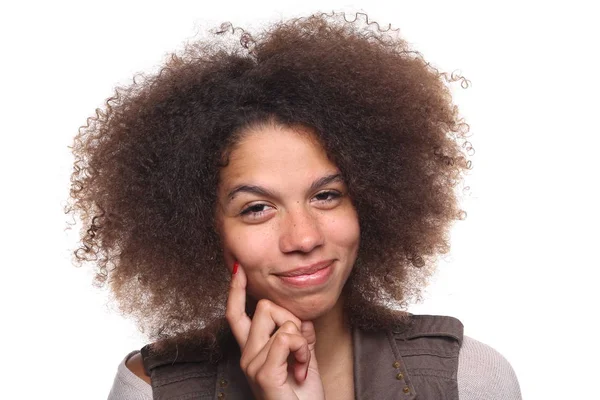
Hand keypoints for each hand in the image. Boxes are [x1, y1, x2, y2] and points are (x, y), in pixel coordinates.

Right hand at [225, 262, 324, 399]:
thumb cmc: (302, 397)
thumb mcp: (303, 359)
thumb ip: (299, 336)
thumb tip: (302, 320)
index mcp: (252, 351)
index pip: (236, 313)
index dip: (235, 290)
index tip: (238, 269)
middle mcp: (247, 355)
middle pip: (265, 306)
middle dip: (290, 318)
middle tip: (300, 348)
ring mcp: (253, 364)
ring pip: (281, 321)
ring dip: (300, 338)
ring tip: (301, 364)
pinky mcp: (264, 373)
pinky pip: (287, 338)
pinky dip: (302, 350)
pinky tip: (302, 369)